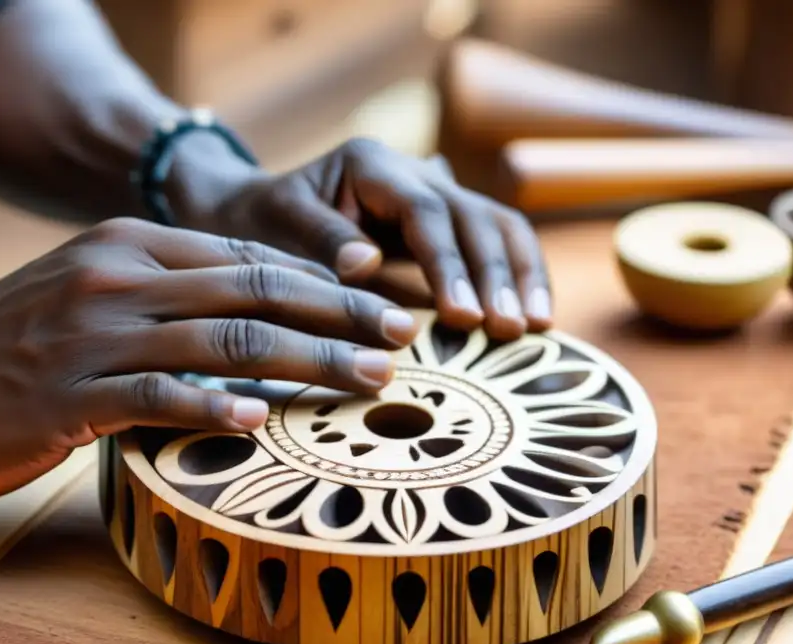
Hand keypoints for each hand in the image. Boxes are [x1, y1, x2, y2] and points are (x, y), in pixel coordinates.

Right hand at [0, 219, 418, 504]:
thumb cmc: (16, 347)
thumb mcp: (92, 294)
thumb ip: (169, 294)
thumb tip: (261, 316)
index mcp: (131, 245)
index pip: (248, 256)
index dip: (323, 283)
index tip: (380, 307)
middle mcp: (118, 277)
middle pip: (254, 292)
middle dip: (339, 317)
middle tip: (401, 339)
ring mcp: (92, 334)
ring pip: (223, 342)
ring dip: (306, 363)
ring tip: (366, 383)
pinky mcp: (68, 396)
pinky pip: (157, 397)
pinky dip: (214, 408)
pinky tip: (263, 421)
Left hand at [175, 137, 550, 339]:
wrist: (256, 210)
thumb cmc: (261, 223)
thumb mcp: (275, 229)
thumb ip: (321, 241)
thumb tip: (369, 265)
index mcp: (371, 165)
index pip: (427, 213)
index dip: (450, 264)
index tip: (463, 314)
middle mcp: (413, 172)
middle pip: (474, 216)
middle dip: (497, 275)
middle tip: (511, 329)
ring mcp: (435, 194)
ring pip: (498, 224)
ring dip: (521, 274)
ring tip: (536, 325)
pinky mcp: (444, 224)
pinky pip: (494, 242)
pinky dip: (516, 275)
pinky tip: (533, 313)